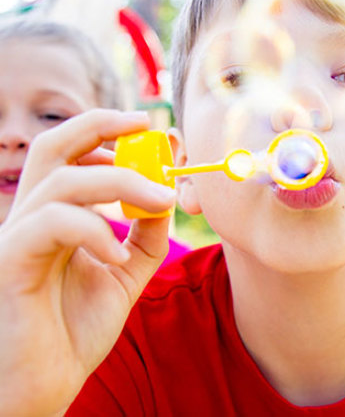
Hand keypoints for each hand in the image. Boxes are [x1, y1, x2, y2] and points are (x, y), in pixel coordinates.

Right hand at [0, 110, 175, 415]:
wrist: (47, 381)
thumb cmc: (77, 327)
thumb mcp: (125, 272)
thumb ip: (146, 235)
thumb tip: (168, 195)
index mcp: (56, 215)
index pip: (72, 155)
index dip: (106, 131)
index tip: (149, 127)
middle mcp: (31, 218)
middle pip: (53, 148)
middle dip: (100, 126)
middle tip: (146, 125)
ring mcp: (16, 239)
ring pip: (61, 183)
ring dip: (120, 181)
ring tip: (161, 199)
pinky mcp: (10, 264)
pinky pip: (50, 225)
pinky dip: (94, 231)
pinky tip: (120, 256)